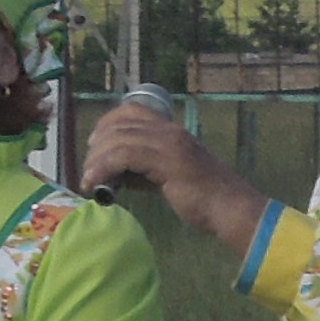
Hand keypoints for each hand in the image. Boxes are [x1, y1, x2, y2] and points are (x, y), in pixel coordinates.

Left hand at [78, 99, 272, 251]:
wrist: (231, 209)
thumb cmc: (206, 200)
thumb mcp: (170, 179)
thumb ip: (145, 172)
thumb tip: (117, 174)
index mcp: (172, 132)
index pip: (132, 111)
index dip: (107, 123)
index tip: (95, 145)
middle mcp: (169, 131)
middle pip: (120, 123)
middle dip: (97, 144)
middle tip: (88, 168)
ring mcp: (169, 143)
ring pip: (118, 138)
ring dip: (96, 160)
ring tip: (88, 179)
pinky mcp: (166, 160)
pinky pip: (124, 155)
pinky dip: (104, 168)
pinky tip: (96, 183)